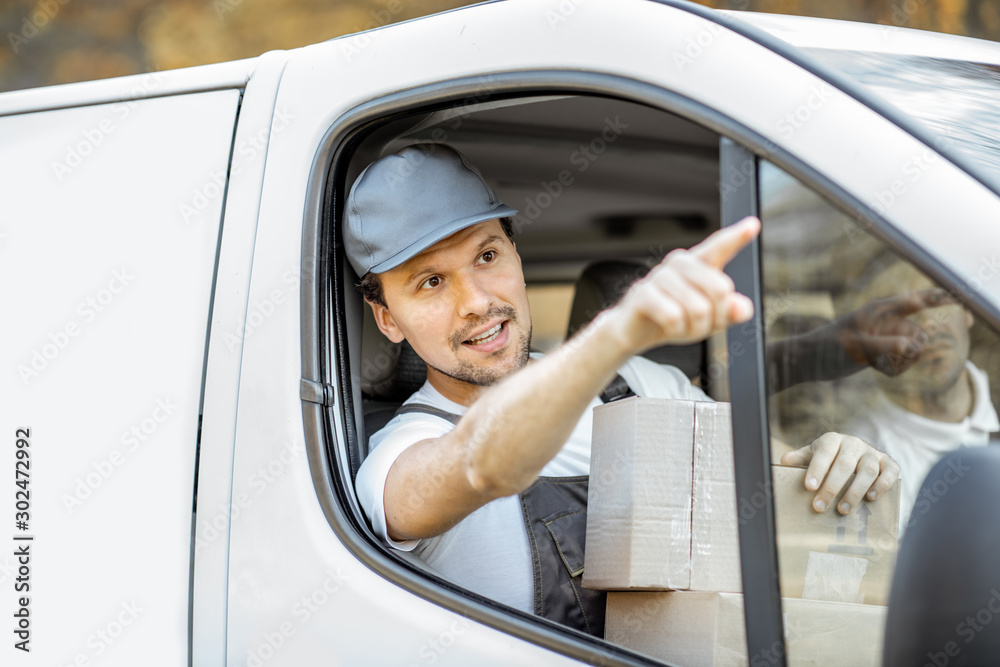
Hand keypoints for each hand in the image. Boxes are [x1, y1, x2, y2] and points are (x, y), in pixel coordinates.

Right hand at [610, 216, 758, 351]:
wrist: (636, 331)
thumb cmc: (674, 317)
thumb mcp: (710, 318)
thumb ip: (730, 311)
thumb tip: (742, 308)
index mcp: (698, 264)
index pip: (720, 247)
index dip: (737, 237)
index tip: (753, 225)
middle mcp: (679, 264)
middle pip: (720, 289)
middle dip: (717, 317)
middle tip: (702, 324)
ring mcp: (659, 276)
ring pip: (698, 309)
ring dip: (694, 329)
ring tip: (682, 327)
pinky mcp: (642, 294)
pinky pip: (674, 316)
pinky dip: (677, 330)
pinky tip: (668, 327)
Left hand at [779, 432, 899, 513]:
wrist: (859, 451)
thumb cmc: (831, 456)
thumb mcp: (814, 454)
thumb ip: (800, 458)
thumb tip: (783, 461)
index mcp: (833, 440)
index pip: (824, 453)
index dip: (817, 469)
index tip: (809, 487)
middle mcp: (854, 444)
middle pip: (844, 465)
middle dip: (831, 488)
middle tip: (820, 507)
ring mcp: (873, 453)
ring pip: (867, 471)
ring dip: (855, 491)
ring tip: (843, 509)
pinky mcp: (889, 463)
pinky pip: (890, 473)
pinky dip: (882, 486)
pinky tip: (871, 498)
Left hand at [836, 288, 954, 376]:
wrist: (807, 360)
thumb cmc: (827, 348)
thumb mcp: (856, 347)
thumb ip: (885, 345)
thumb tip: (913, 345)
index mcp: (880, 311)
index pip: (916, 301)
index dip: (938, 298)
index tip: (959, 298)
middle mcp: (886, 322)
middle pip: (919, 336)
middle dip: (912, 351)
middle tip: (889, 359)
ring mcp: (884, 337)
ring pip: (912, 352)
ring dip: (900, 363)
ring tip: (876, 365)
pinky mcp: (881, 352)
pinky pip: (901, 363)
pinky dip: (893, 369)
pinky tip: (874, 369)